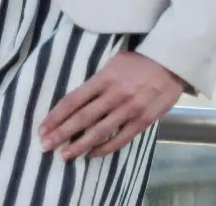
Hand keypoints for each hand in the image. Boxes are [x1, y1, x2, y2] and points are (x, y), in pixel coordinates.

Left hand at [38, 52, 184, 160]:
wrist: (172, 62)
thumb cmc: (139, 60)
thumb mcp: (113, 62)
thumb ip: (97, 81)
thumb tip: (77, 100)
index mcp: (104, 78)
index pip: (74, 100)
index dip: (56, 115)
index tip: (43, 127)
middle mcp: (114, 95)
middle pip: (82, 118)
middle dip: (62, 133)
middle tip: (45, 145)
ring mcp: (130, 109)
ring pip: (99, 131)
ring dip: (80, 145)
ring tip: (65, 155)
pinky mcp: (144, 120)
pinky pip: (121, 138)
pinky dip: (105, 148)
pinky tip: (92, 154)